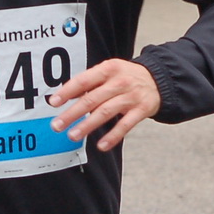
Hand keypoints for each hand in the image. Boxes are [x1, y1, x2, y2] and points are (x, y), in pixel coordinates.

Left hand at [47, 58, 162, 151]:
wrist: (159, 80)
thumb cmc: (126, 77)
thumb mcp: (108, 71)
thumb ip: (89, 82)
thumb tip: (65, 95)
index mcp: (108, 69)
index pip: (83, 80)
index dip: (67, 92)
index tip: (53, 103)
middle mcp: (119, 81)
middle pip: (92, 99)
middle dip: (72, 113)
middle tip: (57, 125)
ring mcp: (131, 96)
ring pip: (105, 112)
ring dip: (87, 125)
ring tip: (73, 135)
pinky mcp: (142, 109)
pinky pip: (125, 125)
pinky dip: (113, 136)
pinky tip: (101, 145)